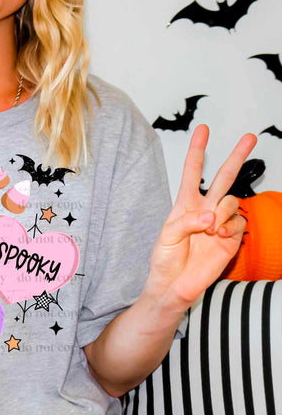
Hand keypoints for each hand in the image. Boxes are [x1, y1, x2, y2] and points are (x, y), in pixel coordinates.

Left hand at [145, 124, 256, 309]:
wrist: (174, 285)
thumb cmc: (164, 260)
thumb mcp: (166, 237)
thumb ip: (186, 222)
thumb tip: (211, 216)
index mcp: (184, 205)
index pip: (191, 172)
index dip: (197, 151)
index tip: (203, 129)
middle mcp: (204, 210)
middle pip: (223, 177)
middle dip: (236, 157)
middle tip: (249, 137)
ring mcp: (220, 222)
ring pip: (232, 200)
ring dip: (223, 210)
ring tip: (210, 227)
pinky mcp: (231, 237)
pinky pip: (239, 222)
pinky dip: (230, 225)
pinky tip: (219, 234)